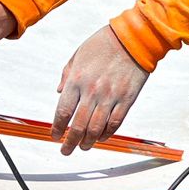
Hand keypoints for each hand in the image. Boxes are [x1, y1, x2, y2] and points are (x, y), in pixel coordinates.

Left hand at [52, 24, 149, 154]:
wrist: (133, 38)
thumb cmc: (104, 43)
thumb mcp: (78, 54)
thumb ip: (67, 74)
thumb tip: (59, 91)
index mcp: (77, 80)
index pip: (63, 112)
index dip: (57, 128)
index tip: (55, 135)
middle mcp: (92, 91)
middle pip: (78, 126)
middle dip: (70, 142)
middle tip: (66, 150)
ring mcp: (110, 97)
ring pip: (96, 129)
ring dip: (88, 142)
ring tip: (84, 147)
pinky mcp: (126, 99)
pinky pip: (115, 123)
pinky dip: (107, 134)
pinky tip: (101, 137)